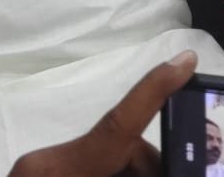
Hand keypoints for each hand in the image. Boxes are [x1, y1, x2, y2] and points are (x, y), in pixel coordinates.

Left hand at [8, 51, 196, 176]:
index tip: (186, 59)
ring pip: (107, 162)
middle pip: (121, 149)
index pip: (117, 123)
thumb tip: (163, 163)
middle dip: (150, 166)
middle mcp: (46, 163)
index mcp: (61, 169)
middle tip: (179, 173)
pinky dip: (110, 176)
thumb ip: (135, 171)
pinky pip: (88, 170)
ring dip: (130, 173)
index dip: (154, 89)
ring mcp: (37, 172)